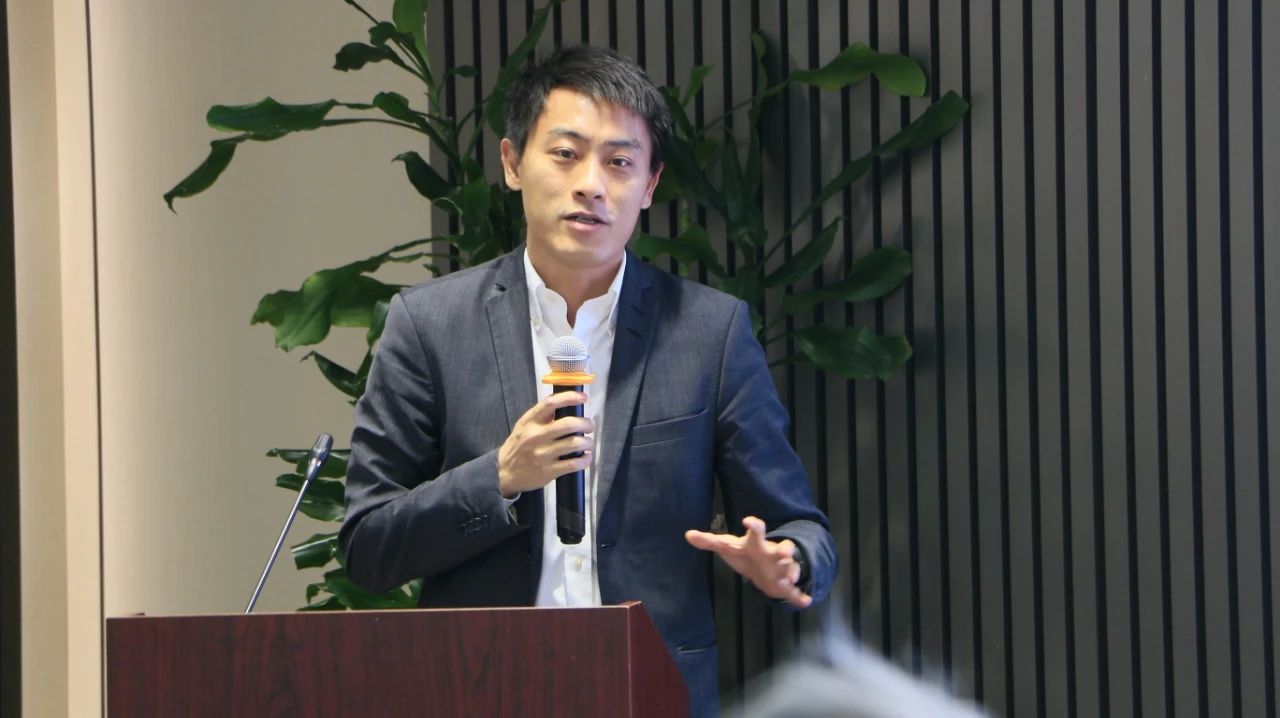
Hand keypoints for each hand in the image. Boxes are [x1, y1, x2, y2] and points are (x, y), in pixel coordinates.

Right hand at [498, 391, 593, 497]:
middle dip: (585, 424)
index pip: (551, 403)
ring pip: (575, 443)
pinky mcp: (549, 471)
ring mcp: (543, 454)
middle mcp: (536, 436)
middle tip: (589, 426)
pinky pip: (574, 463)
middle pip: (569, 424)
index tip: (583, 397)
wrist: (504, 473)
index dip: (569, 397)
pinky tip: (586, 457)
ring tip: (588, 442)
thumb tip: (565, 404)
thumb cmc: (518, 446)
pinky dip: (585, 459)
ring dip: (588, 442)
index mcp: (530, 422)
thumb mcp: (524, 426)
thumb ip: (541, 415)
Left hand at [685, 516, 810, 607]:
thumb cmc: (745, 553)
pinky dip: (799, 596)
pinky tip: (805, 600)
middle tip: (785, 552)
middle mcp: (773, 553)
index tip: (748, 520)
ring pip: (791, 569)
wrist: (765, 567)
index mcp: (757, 544)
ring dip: (793, 573)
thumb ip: (709, 541)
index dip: (754, 525)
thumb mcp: (727, 546)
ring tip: (792, 578)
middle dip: (785, 550)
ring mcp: (782, 569)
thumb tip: (687, 535)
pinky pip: (794, 591)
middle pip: (782, 549)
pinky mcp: (786, 586)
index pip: (756, 531)